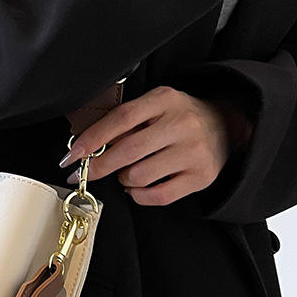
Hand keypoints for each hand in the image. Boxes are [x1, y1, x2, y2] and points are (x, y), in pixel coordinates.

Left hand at [61, 85, 253, 206]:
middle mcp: (182, 124)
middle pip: (127, 151)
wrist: (225, 125)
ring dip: (123, 179)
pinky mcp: (201, 177)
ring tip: (128, 172)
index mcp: (164, 100)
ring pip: (139, 176)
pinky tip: (138, 187)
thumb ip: (125, 122)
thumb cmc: (176, 117)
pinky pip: (157, 196)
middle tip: (84, 174)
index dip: (91, 139)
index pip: (121, 119)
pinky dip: (139, 195)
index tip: (71, 156)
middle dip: (98, 166)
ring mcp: (194, 152)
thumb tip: (86, 148)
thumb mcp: (154, 105)